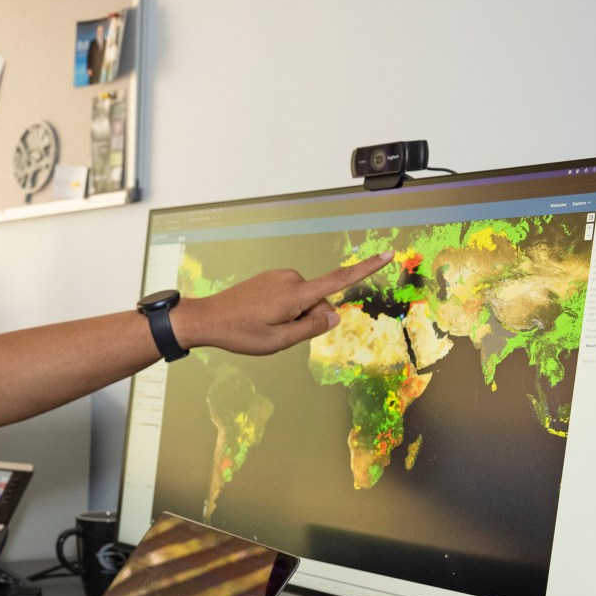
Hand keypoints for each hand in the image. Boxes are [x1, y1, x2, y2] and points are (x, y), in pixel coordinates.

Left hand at [177, 252, 393, 356]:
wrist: (207, 318)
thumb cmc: (241, 333)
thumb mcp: (279, 341)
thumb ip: (311, 328)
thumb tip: (335, 316)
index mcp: (297, 293)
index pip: (339, 280)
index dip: (366, 268)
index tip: (388, 254)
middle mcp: (291, 279)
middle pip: (319, 303)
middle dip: (308, 319)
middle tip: (277, 331)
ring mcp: (279, 276)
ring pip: (303, 301)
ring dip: (293, 315)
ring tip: (265, 324)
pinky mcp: (270, 277)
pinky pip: (289, 295)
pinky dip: (283, 308)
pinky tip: (261, 317)